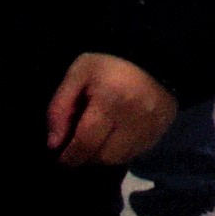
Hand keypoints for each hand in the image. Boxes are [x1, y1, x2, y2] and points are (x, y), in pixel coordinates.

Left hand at [41, 53, 178, 168]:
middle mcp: (133, 120)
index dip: (69, 155)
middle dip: (86, 156)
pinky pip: (134, 154)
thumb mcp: (77, 75)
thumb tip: (54, 144)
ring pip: (119, 159)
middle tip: (78, 144)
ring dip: (103, 155)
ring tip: (97, 139)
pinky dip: (120, 151)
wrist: (154, 56)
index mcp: (110, 102)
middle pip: (103, 157)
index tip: (60, 156)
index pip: (86, 143)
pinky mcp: (160, 133)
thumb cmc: (110, 64)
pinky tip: (115, 136)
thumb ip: (59, 108)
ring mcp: (150, 129)